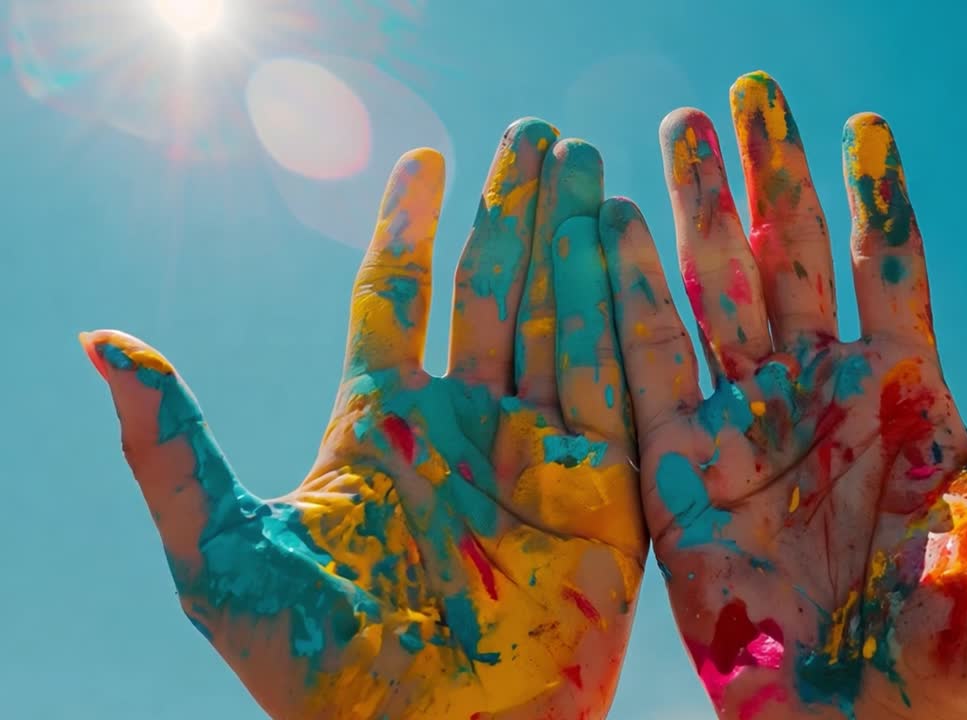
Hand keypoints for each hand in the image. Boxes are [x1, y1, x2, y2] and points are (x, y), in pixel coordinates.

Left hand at [81, 121, 644, 719]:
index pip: (394, 303)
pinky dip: (615, 313)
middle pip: (488, 293)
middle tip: (532, 134)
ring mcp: (535, 455)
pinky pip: (610, 386)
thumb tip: (103, 342)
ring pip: (553, 321)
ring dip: (570, 241)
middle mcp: (464, 427)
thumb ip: (169, 448)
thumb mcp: (223, 555)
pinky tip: (618, 243)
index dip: (408, 230)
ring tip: (579, 164)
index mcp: (382, 428)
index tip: (425, 160)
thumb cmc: (318, 673)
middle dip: (511, 213)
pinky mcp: (601, 493)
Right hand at [597, 72, 966, 719]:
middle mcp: (817, 394)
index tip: (861, 124)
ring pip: (712, 295)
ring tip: (675, 132)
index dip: (873, 194)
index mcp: (903, 393)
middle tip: (744, 92)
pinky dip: (625, 301)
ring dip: (692, 214)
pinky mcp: (682, 474)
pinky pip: (649, 372)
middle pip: (786, 258)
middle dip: (766, 175)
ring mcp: (746, 428)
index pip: (886, 265)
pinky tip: (610, 230)